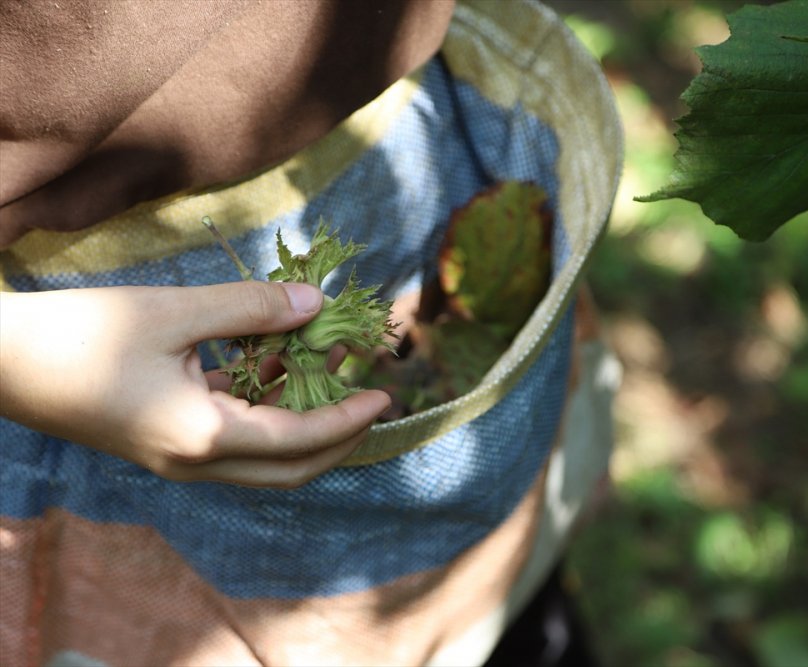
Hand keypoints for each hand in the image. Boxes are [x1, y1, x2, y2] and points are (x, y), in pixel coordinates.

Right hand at [0, 282, 389, 486]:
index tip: (383, 394)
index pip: (299, 441)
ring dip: (301, 421)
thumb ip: (251, 309)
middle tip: (367, 395)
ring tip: (328, 369)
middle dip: (337, 436)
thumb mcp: (175, 312)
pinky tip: (276, 364)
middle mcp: (195, 461)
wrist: (3, 362)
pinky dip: (264, 409)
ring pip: (263, 455)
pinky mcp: (165, 442)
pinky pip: (233, 436)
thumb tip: (315, 304)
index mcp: (203, 438)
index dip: (348, 419)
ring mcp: (178, 458)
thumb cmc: (83, 334)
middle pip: (289, 468)